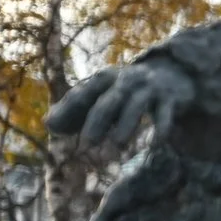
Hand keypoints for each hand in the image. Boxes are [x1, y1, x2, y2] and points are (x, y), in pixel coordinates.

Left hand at [47, 60, 195, 156]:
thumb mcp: (101, 94)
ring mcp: (149, 88)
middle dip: (97, 122)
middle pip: (109, 100)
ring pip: (135, 106)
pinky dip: (160, 128)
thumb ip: (74, 109)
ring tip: (116, 146)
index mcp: (104, 78)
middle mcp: (126, 80)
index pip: (84, 93)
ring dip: (126, 126)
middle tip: (86, 145)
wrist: (172, 74)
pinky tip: (153, 144)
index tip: (54, 128)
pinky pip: (164, 114)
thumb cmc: (127, 91)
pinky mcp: (170, 99)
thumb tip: (49, 125)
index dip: (69, 109)